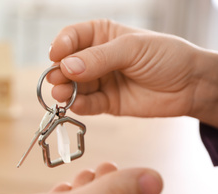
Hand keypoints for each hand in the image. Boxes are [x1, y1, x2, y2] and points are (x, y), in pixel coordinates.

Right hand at [48, 20, 217, 127]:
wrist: (189, 85)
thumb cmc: (166, 56)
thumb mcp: (132, 48)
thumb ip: (99, 58)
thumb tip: (67, 66)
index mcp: (101, 35)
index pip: (72, 37)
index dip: (61, 46)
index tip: (56, 56)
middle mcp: (96, 58)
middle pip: (67, 64)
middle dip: (60, 72)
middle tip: (57, 79)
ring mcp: (100, 81)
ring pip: (74, 86)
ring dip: (65, 90)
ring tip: (62, 94)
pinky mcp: (106, 102)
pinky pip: (87, 104)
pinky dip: (79, 105)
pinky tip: (76, 104)